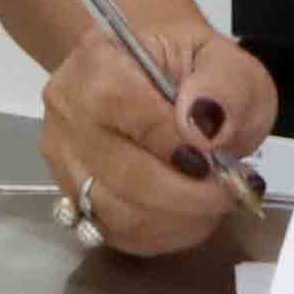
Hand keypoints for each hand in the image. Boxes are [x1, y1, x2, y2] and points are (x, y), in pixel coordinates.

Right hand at [39, 14, 279, 258]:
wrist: (151, 73)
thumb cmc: (189, 65)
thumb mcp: (225, 58)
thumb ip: (225, 86)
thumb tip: (205, 125)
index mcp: (100, 61)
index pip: (132, 114)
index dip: (180, 147)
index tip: (221, 161)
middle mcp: (68, 110)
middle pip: (124, 174)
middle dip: (187, 195)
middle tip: (230, 192)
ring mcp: (63, 156)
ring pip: (116, 212)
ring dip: (176, 220)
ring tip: (212, 204)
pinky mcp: (71, 193)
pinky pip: (112, 232)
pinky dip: (159, 234)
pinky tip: (188, 217)